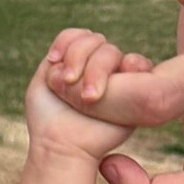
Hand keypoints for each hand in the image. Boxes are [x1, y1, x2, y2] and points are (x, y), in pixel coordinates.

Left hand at [28, 30, 145, 159]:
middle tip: (68, 82)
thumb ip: (60, 56)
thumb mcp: (43, 82)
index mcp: (76, 64)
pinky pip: (140, 64)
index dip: (67, 42)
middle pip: (95, 40)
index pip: (78, 36)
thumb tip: (81, 40)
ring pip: (112, 52)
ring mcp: (116, 78)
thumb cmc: (48, 120)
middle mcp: (97, 68)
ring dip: (95, 70)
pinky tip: (116, 81)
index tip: (53, 61)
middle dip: (78, 56)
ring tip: (88, 98)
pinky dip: (130, 65)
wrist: (63, 147)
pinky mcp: (135, 89)